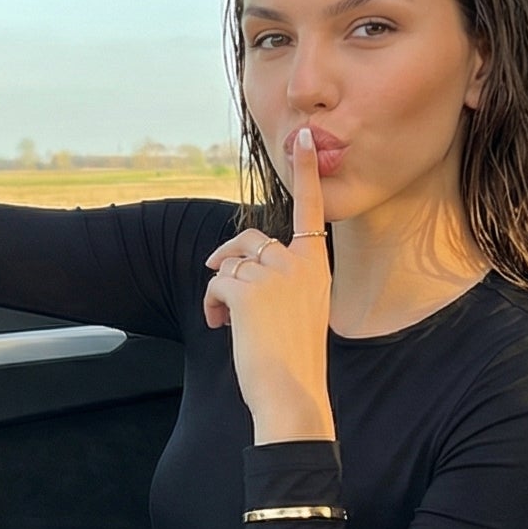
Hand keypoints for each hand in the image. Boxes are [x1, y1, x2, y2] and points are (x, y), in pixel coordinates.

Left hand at [203, 126, 335, 443]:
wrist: (292, 392)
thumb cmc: (293, 359)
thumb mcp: (299, 310)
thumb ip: (280, 280)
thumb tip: (235, 265)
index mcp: (317, 266)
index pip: (311, 211)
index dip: (305, 172)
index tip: (302, 136)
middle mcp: (299, 263)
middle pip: (251, 240)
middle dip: (229, 261)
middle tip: (222, 295)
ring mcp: (274, 273)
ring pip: (230, 264)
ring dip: (220, 292)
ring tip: (227, 321)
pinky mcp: (248, 289)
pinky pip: (216, 283)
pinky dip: (211, 304)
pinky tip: (219, 325)